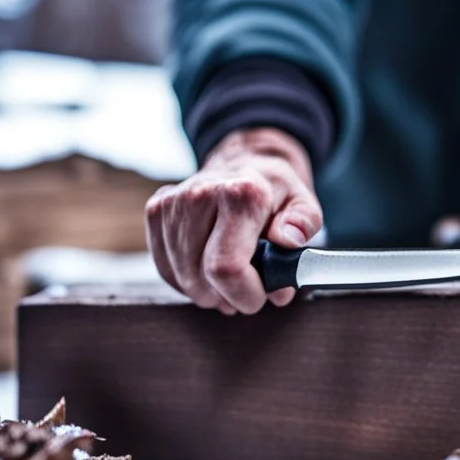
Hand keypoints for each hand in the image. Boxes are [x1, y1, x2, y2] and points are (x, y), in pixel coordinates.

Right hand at [145, 128, 321, 314]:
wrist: (244, 163)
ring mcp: (173, 203)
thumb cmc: (275, 193)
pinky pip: (165, 269)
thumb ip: (303, 225)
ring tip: (230, 277)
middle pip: (200, 279)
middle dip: (228, 296)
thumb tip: (286, 242)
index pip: (226, 268)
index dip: (244, 295)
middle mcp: (200, 194)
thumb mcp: (304, 204)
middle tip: (248, 287)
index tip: (259, 296)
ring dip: (208, 291)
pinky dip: (188, 280)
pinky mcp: (156, 210)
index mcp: (240, 194)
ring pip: (182, 278)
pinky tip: (208, 268)